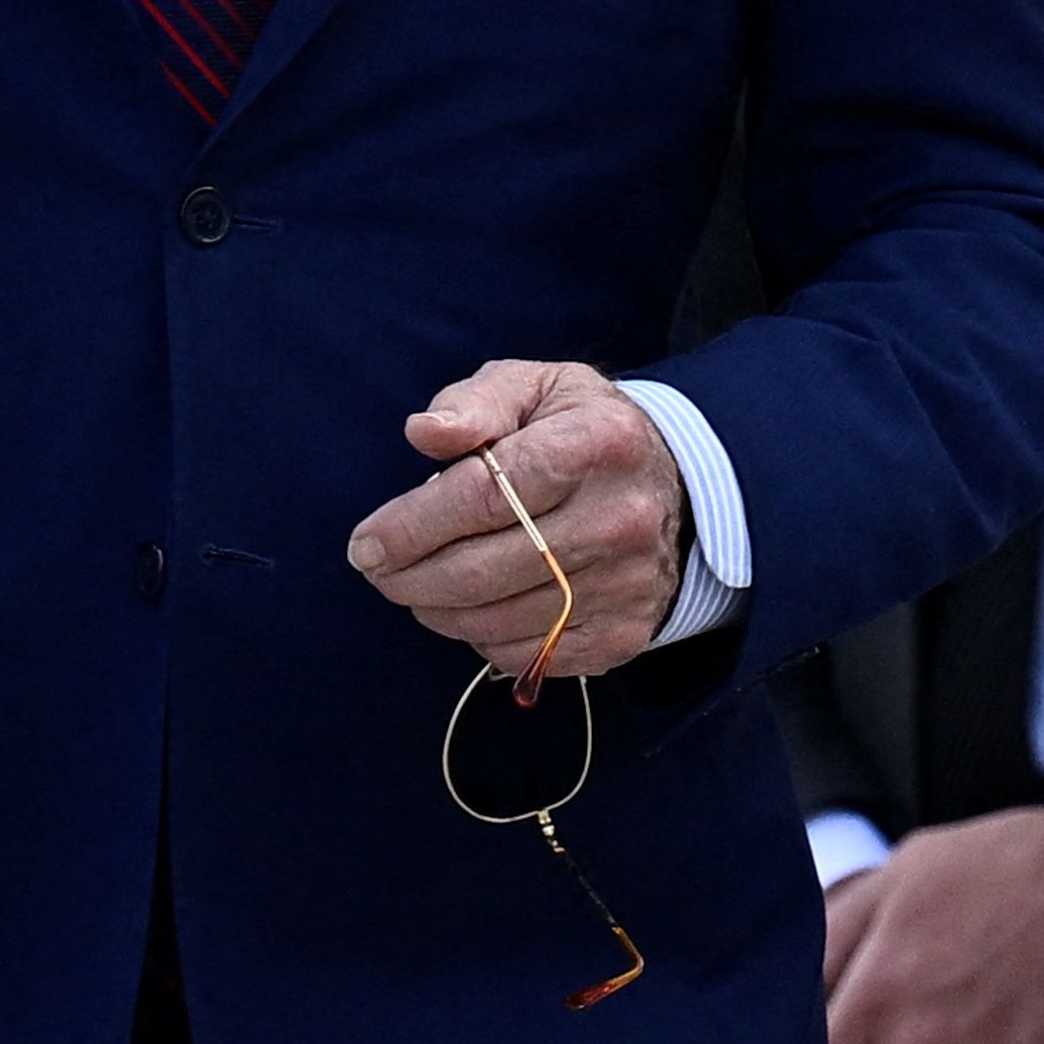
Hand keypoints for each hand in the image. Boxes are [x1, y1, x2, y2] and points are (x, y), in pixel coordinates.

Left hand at [346, 361, 687, 680]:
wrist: (678, 488)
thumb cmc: (580, 429)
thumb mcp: (535, 388)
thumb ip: (475, 402)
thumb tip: (423, 432)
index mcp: (596, 444)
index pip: (486, 496)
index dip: (412, 526)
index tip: (365, 544)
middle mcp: (620, 519)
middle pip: (483, 569)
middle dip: (410, 577)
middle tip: (378, 571)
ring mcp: (627, 584)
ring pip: (498, 620)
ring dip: (437, 611)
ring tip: (416, 587)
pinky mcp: (625, 633)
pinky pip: (529, 655)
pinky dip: (483, 638)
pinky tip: (472, 609)